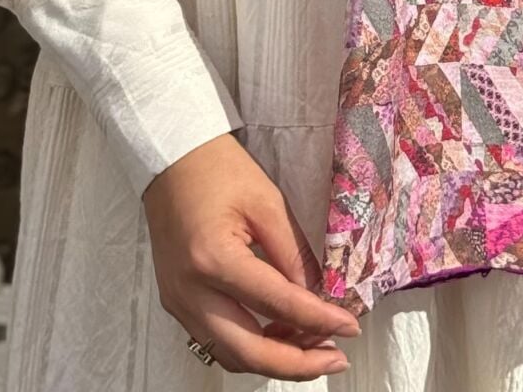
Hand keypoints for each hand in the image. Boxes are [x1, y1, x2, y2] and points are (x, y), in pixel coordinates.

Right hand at [142, 131, 361, 378]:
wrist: (172, 159)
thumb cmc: (219, 170)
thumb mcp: (267, 202)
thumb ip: (293, 253)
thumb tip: (318, 297)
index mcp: (214, 259)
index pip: (276, 304)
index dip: (318, 320)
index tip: (350, 327)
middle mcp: (190, 292)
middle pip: (248, 351)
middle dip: (297, 363)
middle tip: (336, 358)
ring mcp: (179, 303)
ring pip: (230, 356)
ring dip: (275, 360)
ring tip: (314, 347)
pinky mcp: (177, 303)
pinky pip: (216, 342)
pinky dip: (251, 347)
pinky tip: (280, 335)